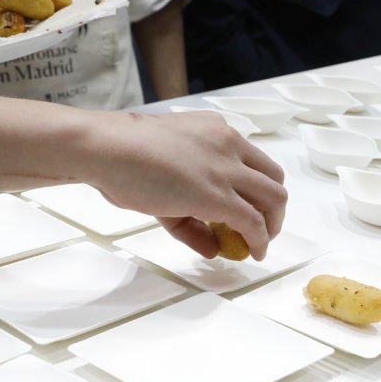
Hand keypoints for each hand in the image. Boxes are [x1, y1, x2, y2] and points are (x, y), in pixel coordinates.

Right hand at [89, 111, 286, 259]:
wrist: (107, 148)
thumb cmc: (122, 154)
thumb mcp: (165, 172)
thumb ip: (189, 210)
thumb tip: (212, 245)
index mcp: (216, 130)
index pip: (253, 160)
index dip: (256, 189)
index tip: (248, 208)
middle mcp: (229, 144)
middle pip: (273, 177)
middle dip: (273, 207)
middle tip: (262, 228)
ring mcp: (226, 169)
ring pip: (273, 198)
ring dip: (272, 224)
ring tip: (260, 243)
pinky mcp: (219, 195)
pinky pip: (253, 221)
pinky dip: (260, 239)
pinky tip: (254, 251)